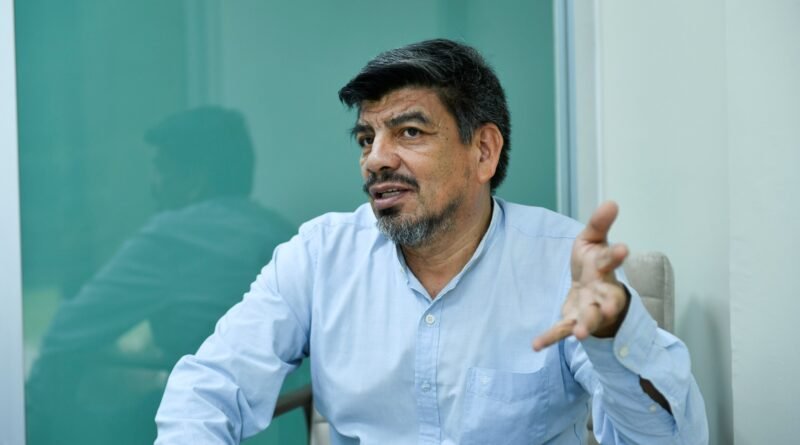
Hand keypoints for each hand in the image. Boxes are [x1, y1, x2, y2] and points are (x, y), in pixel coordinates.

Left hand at [532, 201, 629, 350]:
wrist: (593, 294)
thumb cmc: (593, 265)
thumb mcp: (594, 240)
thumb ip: (599, 224)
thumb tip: (612, 202)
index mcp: (604, 270)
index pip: (610, 261)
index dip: (615, 255)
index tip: (623, 248)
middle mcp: (601, 293)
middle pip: (607, 300)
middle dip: (608, 304)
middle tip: (610, 307)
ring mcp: (588, 310)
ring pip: (589, 320)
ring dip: (585, 326)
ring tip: (580, 335)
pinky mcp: (572, 321)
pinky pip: (561, 331)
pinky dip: (549, 338)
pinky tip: (536, 345)